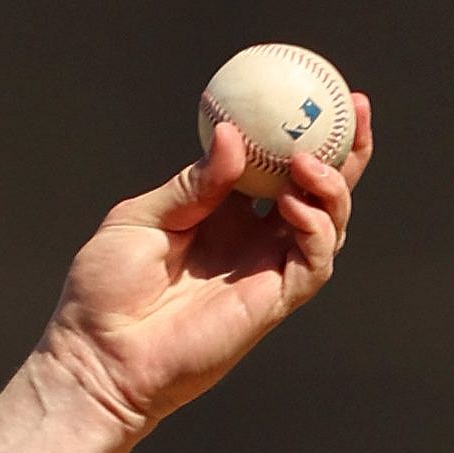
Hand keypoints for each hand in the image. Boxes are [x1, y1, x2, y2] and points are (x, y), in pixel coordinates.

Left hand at [38, 94, 373, 434]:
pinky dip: (315, 228)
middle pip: (318, 190)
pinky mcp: (270, 303)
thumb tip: (232, 136)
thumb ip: (192, 182)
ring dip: (332, 187)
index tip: (318, 93)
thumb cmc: (104, 293)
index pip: (276, 167)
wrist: (95, 358)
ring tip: (306, 162)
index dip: (302, 134)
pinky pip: (314, 261)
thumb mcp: (140, 219)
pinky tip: (291, 205)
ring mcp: (264, 271)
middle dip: (346, 151)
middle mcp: (251, 239)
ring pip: (328, 222)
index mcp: (221, 214)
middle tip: (358, 110)